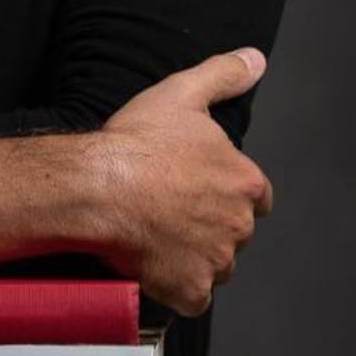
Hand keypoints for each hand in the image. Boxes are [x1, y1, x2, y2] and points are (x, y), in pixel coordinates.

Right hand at [93, 48, 273, 316]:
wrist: (98, 187)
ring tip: (156, 233)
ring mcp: (215, 262)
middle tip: (168, 207)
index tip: (198, 186)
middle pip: (234, 232)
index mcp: (245, 182)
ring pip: (215, 265)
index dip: (228, 190)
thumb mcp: (182, 92)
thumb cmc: (138, 141)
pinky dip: (177, 286)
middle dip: (209, 224)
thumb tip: (255, 59)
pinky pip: (192, 296)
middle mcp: (239, 226)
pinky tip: (152, 263)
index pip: (256, 196)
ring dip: (194, 255)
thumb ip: (225, 74)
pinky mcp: (190, 291)